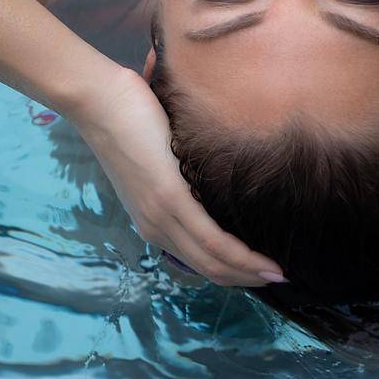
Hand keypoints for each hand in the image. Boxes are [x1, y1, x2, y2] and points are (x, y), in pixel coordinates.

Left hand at [69, 68, 287, 287]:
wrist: (98, 99)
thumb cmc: (127, 115)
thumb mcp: (156, 156)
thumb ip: (181, 169)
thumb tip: (211, 161)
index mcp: (150, 219)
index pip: (196, 259)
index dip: (231, 272)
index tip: (261, 271)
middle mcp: (154, 226)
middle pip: (207, 268)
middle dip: (246, 278)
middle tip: (281, 279)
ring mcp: (160, 214)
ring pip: (211, 260)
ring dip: (249, 271)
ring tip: (280, 273)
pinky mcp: (169, 196)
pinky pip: (210, 237)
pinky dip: (240, 254)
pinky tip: (262, 258)